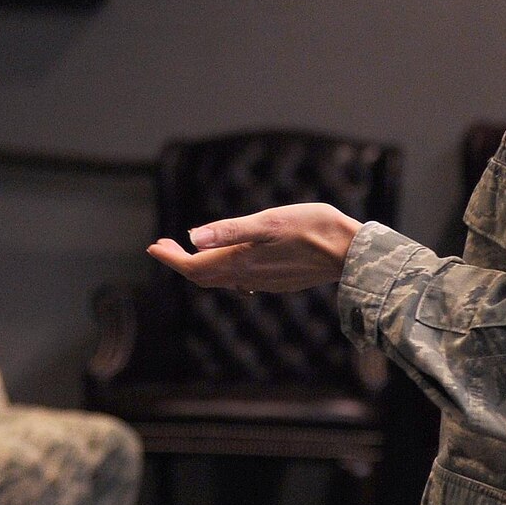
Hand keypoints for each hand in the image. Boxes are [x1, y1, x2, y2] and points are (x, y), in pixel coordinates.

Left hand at [147, 202, 360, 292]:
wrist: (352, 252)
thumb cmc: (314, 228)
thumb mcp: (269, 221)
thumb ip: (230, 231)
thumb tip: (193, 237)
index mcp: (241, 261)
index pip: (193, 267)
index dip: (170, 258)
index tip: (153, 246)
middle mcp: (248, 278)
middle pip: (203, 277)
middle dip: (179, 262)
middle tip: (164, 245)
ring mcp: (263, 283)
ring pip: (220, 281)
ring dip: (200, 266)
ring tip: (188, 248)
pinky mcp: (277, 282)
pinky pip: (239, 281)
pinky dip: (222, 269)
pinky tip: (227, 257)